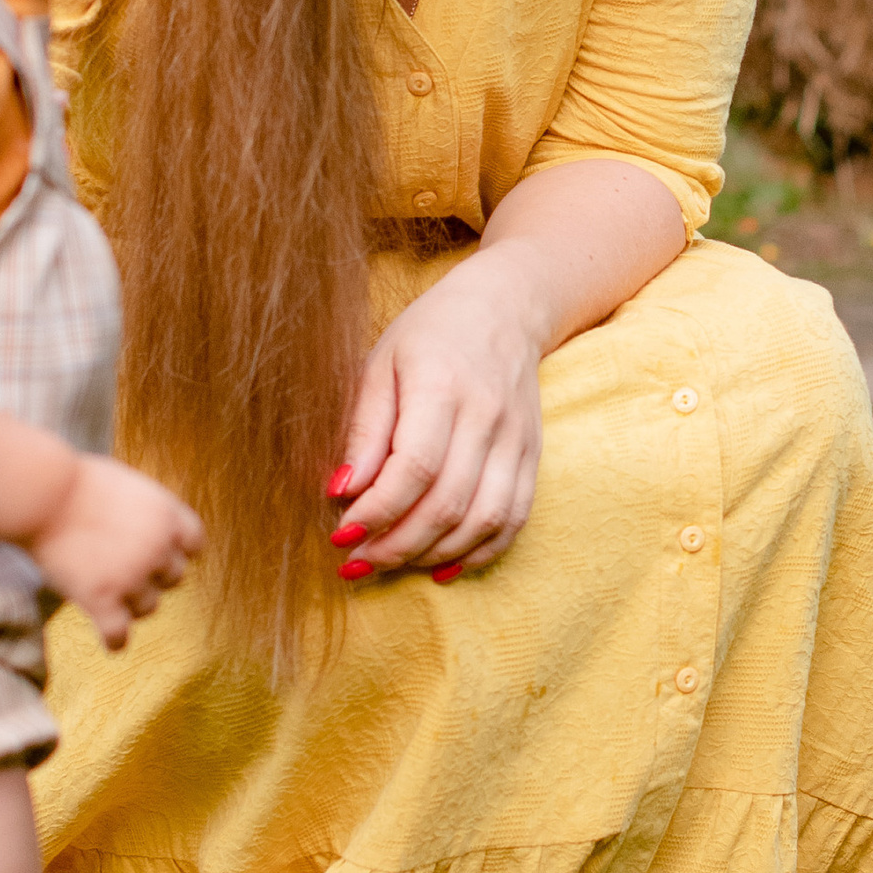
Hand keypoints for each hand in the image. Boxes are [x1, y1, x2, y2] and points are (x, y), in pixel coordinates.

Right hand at [27, 454, 201, 648]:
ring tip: (108, 594)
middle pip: (173, 579)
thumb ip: (144, 510)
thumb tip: (145, 528)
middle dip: (152, 576)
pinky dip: (115, 640)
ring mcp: (131, 577)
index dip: (176, 551)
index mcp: (167, 515)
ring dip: (131, 604)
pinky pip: (118, 635)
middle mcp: (157, 548)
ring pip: (148, 608)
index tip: (159, 554)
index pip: (194, 545)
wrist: (43, 494)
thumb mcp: (126, 484)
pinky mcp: (102, 600)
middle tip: (123, 571)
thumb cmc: (75, 482)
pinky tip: (109, 639)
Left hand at [332, 252, 546, 577]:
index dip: (376, 512)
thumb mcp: (381, 364)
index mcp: (442, 387)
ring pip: (483, 519)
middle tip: (355, 561)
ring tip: (391, 563)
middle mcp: (485, 418)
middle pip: (447, 503)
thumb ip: (365, 430)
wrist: (507, 307)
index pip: (413, 468)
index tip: (340, 534)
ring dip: (432, 554)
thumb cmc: (430, 334)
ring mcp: (515, 440)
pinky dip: (479, 552)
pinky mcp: (531, 457)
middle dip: (395, 545)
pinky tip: (441, 565)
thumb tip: (342, 492)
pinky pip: (513, 519)